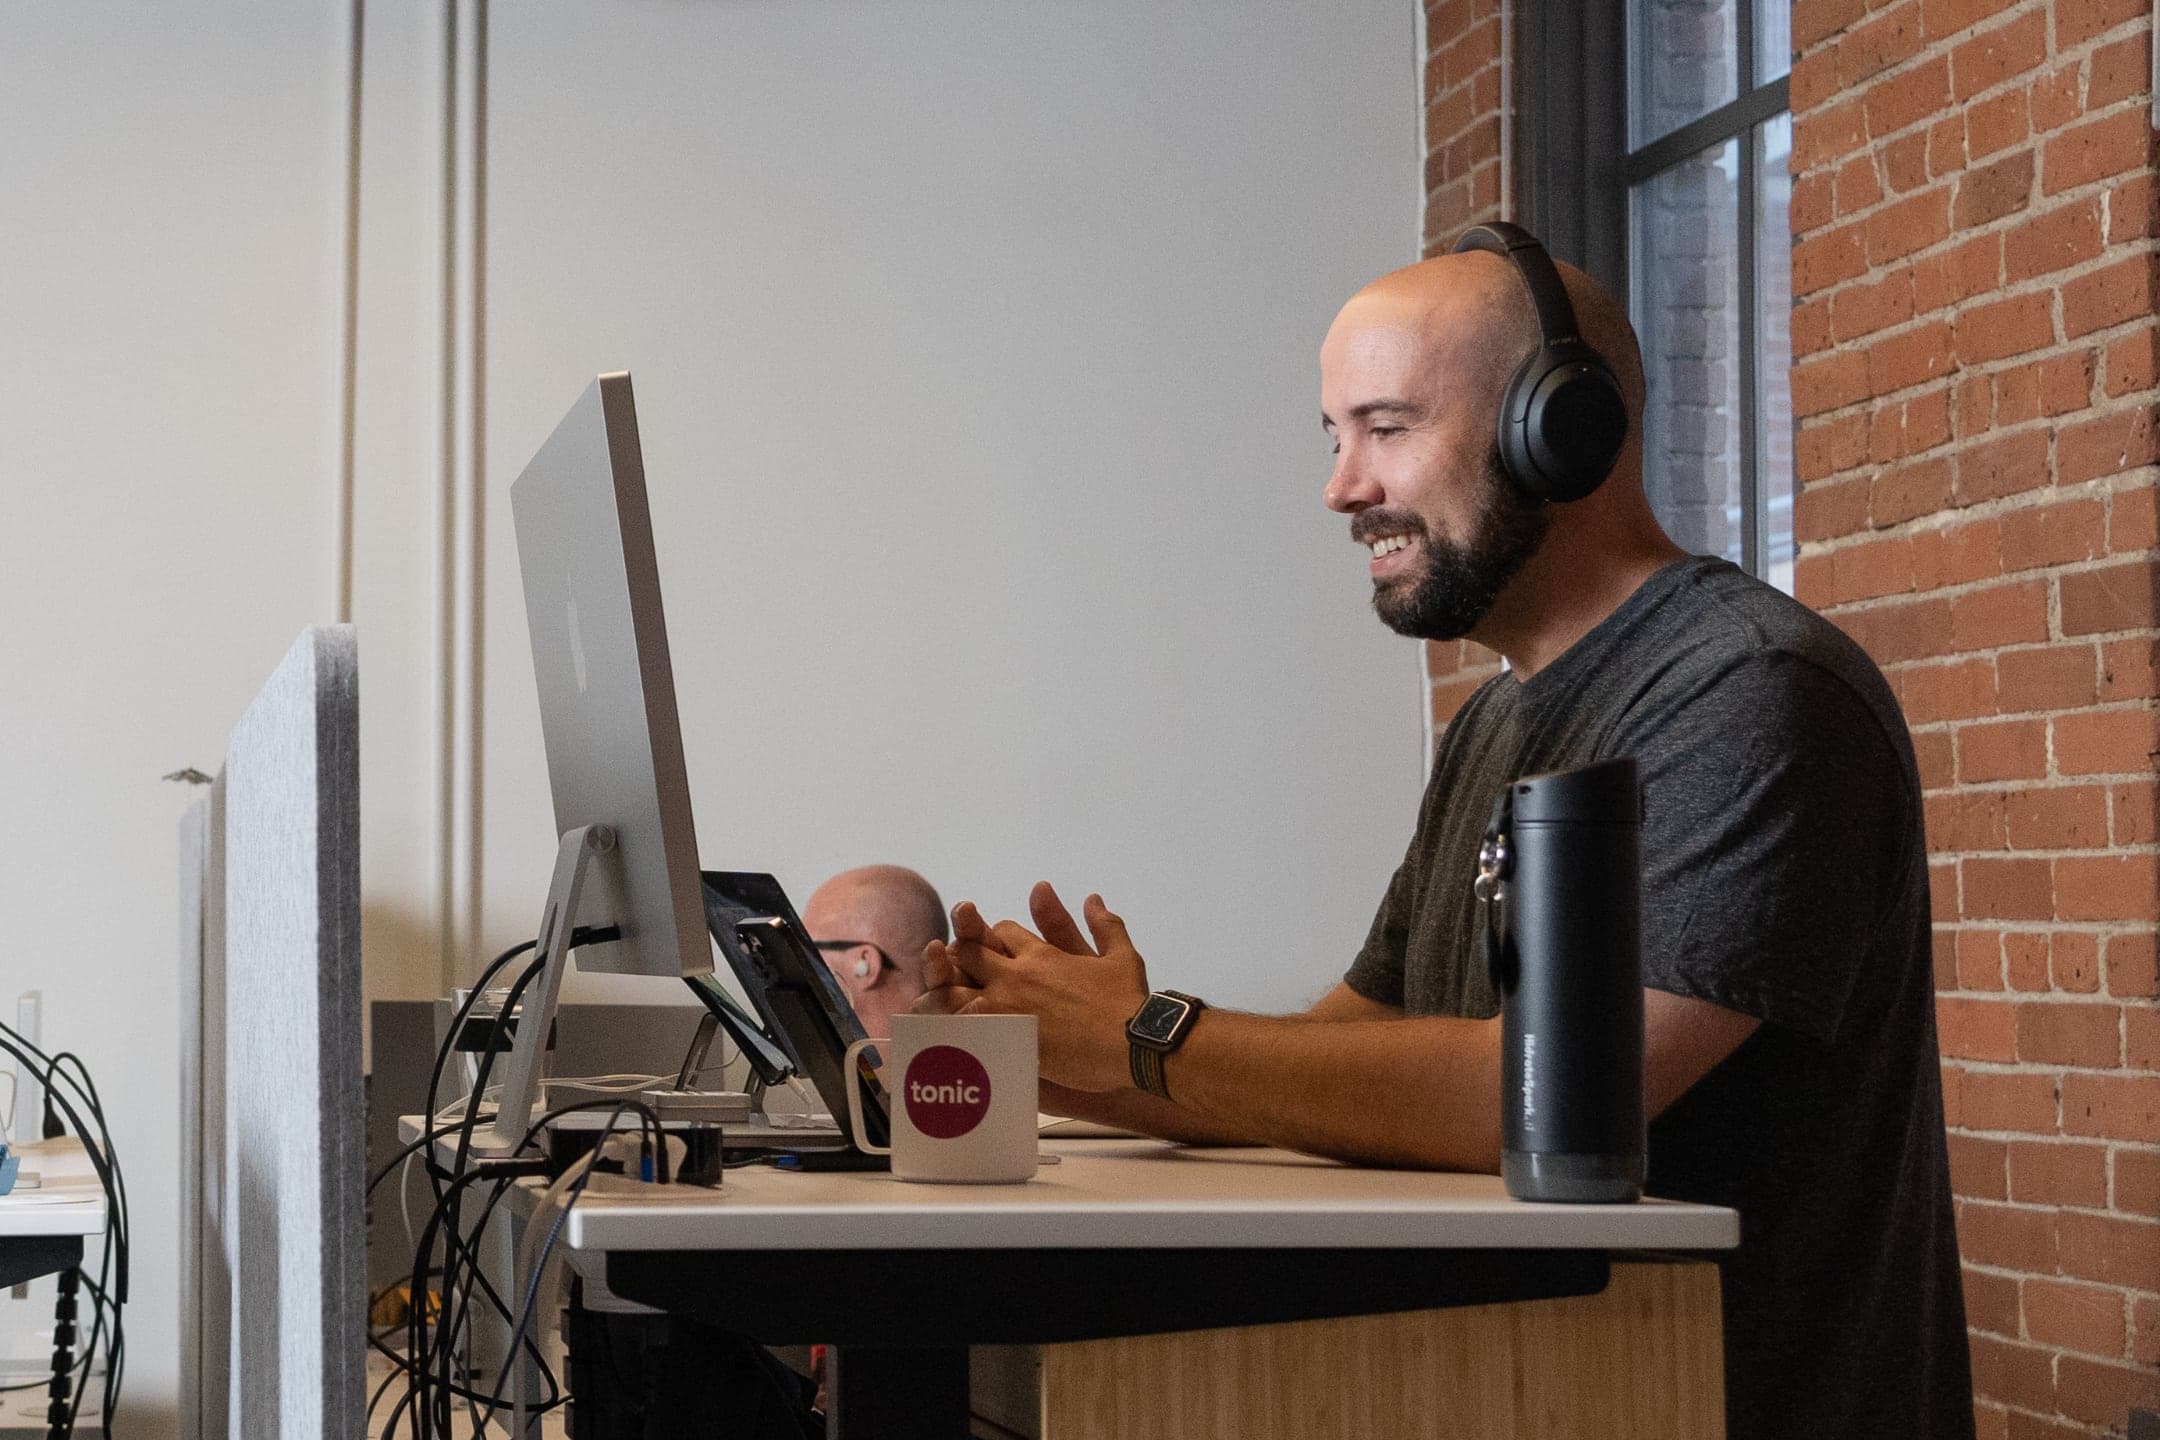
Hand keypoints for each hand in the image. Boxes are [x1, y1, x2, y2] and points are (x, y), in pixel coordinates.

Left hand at [912, 882, 1148, 1092]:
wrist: (1133, 1044)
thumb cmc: (1129, 1002)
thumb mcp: (1122, 957)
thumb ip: (1105, 926)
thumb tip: (1094, 899)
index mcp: (1041, 954)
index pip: (1001, 932)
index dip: (991, 937)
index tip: (989, 949)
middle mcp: (1017, 976)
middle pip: (968, 955)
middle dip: (958, 959)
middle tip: (954, 972)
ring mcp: (1007, 1008)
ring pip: (955, 993)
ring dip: (944, 994)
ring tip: (937, 1005)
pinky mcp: (1004, 1041)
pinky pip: (963, 1031)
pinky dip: (950, 1030)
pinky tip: (944, 1037)